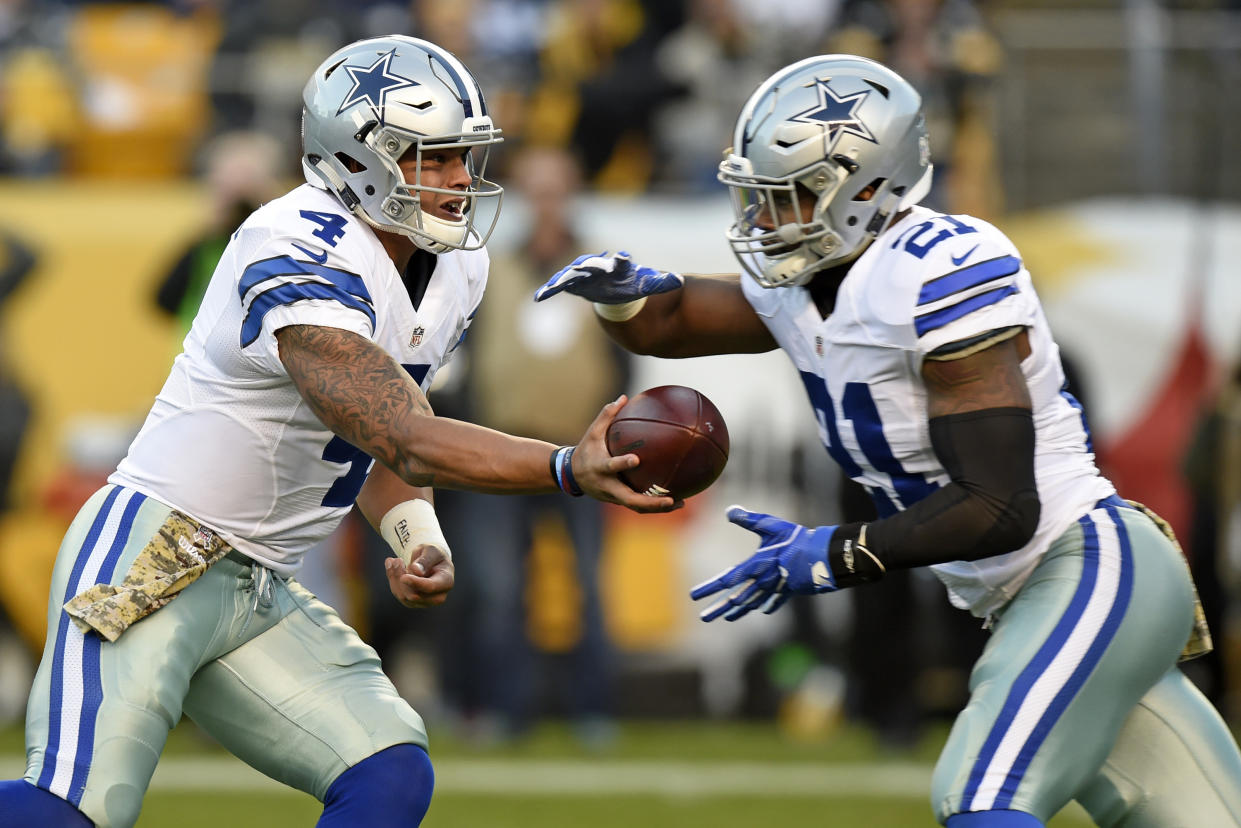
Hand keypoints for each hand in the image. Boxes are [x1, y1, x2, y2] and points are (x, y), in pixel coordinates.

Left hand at [384, 543, 453, 607]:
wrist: (432, 561)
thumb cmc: (433, 555)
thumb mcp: (431, 551)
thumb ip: (425, 559)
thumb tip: (416, 571)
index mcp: (446, 581)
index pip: (430, 587)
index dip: (416, 583)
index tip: (404, 577)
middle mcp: (438, 596)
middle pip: (414, 595)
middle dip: (401, 578)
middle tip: (397, 559)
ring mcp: (425, 602)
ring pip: (403, 596)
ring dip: (395, 577)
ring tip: (394, 560)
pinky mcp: (413, 603)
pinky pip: (398, 594)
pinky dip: (392, 579)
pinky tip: (392, 566)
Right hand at [534, 251, 683, 303]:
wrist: (617, 289)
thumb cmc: (633, 286)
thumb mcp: (649, 285)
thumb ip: (662, 283)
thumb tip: (680, 281)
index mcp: (618, 269)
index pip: (620, 264)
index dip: (620, 262)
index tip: (622, 259)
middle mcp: (599, 269)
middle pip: (591, 267)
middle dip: (585, 268)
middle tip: (578, 270)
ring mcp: (584, 276)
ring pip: (572, 276)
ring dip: (562, 280)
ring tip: (551, 287)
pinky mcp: (574, 285)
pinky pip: (560, 287)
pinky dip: (550, 290)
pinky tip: (538, 297)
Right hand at [571, 395, 680, 513]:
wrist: (571, 475)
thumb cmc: (586, 450)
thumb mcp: (592, 432)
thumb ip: (607, 415)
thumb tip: (624, 397)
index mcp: (599, 467)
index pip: (611, 466)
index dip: (622, 464)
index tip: (636, 459)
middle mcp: (607, 486)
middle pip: (629, 499)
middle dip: (650, 502)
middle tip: (670, 499)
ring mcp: (612, 497)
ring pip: (636, 507)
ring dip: (657, 508)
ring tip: (680, 502)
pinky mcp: (618, 501)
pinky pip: (637, 506)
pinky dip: (654, 505)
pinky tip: (674, 500)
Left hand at [690, 506, 837, 621]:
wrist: (823, 557)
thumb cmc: (795, 539)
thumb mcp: (770, 525)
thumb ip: (749, 519)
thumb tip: (729, 510)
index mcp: (755, 566)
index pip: (727, 580)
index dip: (709, 588)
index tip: (693, 596)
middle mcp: (762, 582)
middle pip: (736, 599)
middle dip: (719, 608)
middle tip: (704, 617)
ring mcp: (775, 589)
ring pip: (752, 604)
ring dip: (738, 611)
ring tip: (726, 617)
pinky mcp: (788, 590)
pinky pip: (774, 601)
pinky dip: (766, 606)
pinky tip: (761, 610)